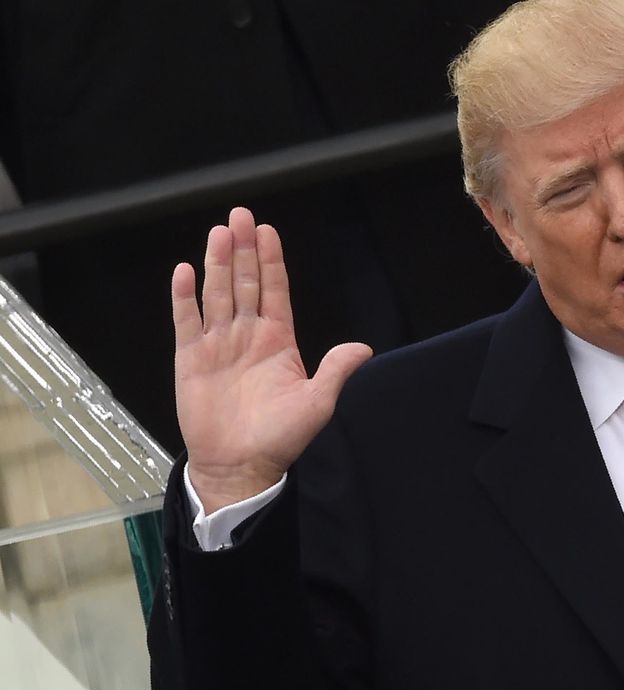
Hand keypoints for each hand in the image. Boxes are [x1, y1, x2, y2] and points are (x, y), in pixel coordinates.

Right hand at [173, 207, 372, 508]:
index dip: (271, 261)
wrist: (241, 464)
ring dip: (216, 263)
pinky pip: (186, 321)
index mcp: (278, 341)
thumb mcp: (317, 403)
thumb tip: (363, 348)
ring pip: (217, 294)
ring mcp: (218, 344)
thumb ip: (335, 371)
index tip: (268, 231)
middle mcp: (247, 335)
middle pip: (244, 282)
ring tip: (218, 232)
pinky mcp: (191, 358)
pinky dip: (184, 297)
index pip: (275, 290)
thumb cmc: (281, 437)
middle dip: (242, 250)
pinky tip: (185, 271)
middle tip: (240, 215)